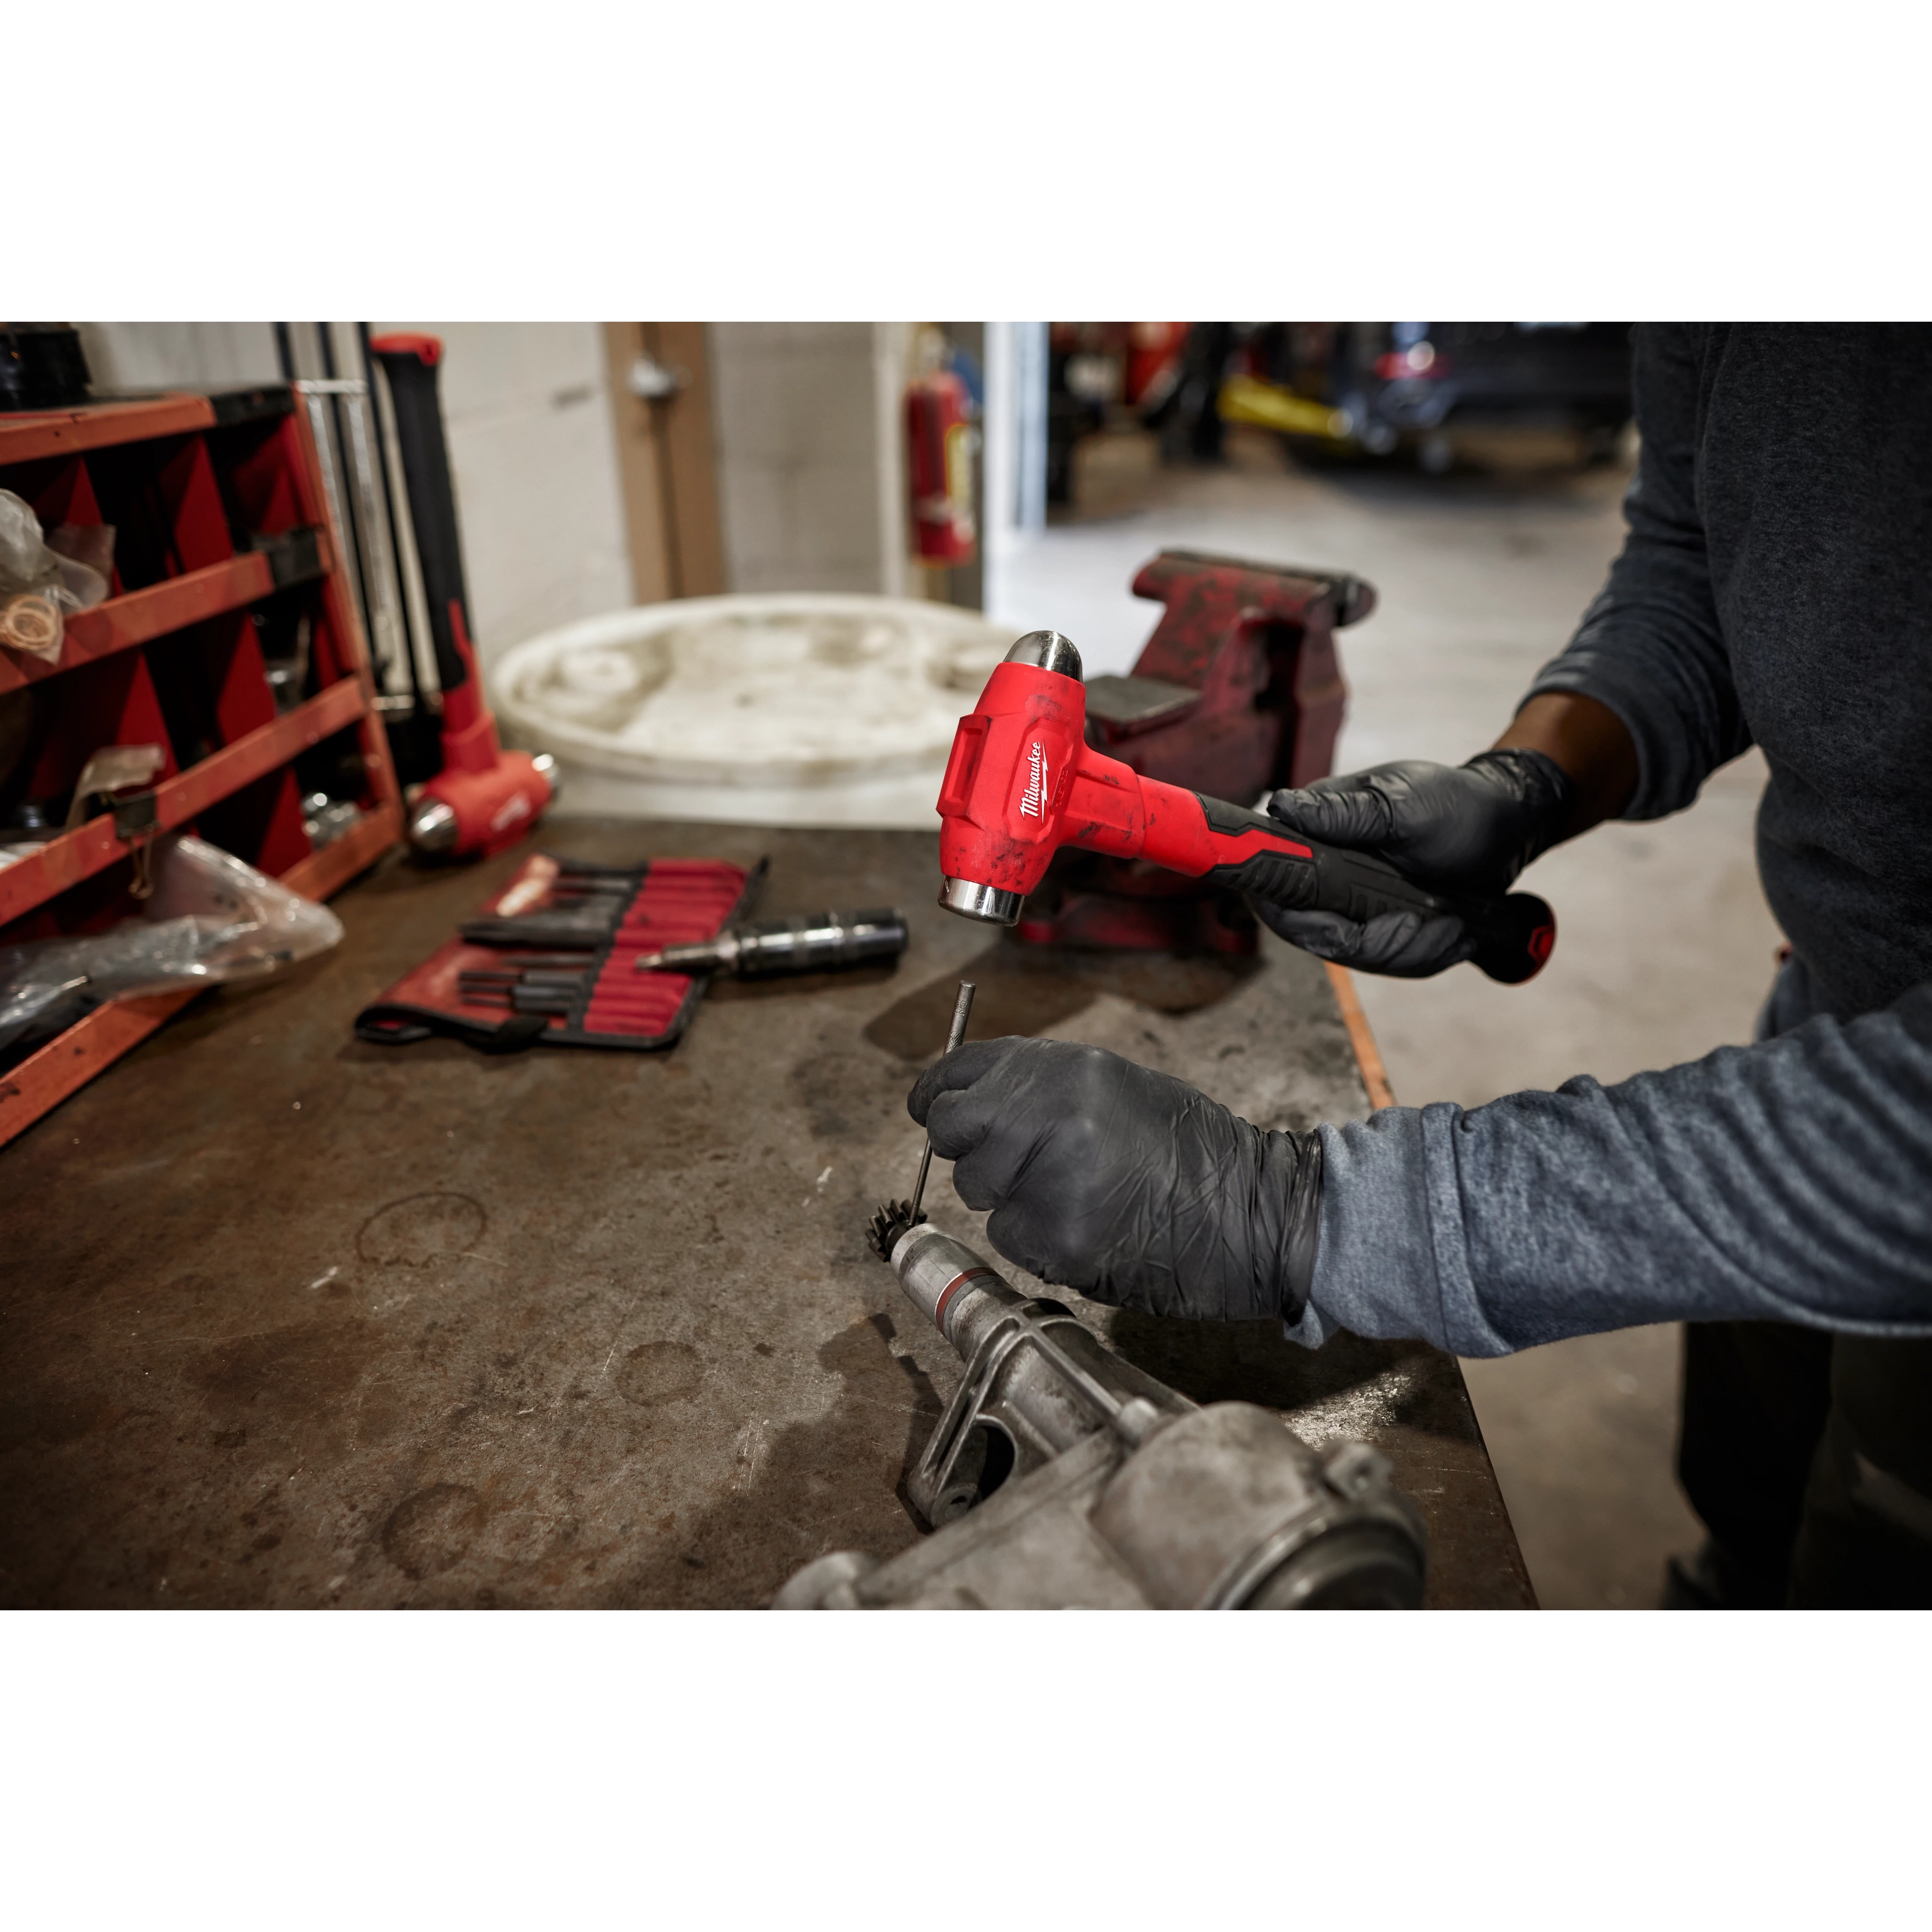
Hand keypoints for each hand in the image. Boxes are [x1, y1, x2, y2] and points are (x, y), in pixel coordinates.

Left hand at [909, 1037, 1321, 1322]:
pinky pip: (1009, 1237)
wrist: (1251, 1211)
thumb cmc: (1191, 1149)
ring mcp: (1045, 1178)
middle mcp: (1045, 1114)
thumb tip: (974, 1099)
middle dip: (969, 1149)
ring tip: (1075, 1193)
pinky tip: (1086, 1226)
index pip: (958, 1074)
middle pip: (952, 1131)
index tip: (931, 1109)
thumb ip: (1040, 1086)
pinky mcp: (1053, 1238)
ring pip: (978, 1189)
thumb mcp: (1114, 1086)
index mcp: (1061, 1068)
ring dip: (1009, 1197)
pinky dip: (1035, 1238)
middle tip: (1010, 1162)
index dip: (938, 1095)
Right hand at [1258, 748, 1573, 975]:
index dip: (1300, 917)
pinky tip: (1453, 936)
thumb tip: (1283, 807)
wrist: (1505, 827)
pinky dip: (1422, 955)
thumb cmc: (1457, 805)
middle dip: (1371, 943)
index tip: (1343, 927)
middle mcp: (1324, 871)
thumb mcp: (1404, 805)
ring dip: (1407, 951)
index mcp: (1317, 833)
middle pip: (1315, 933)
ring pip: (1354, 953)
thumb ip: (1344, 813)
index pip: (1277, 888)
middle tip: (1419, 927)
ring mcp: (1351, 901)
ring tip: (1452, 928)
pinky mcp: (1378, 923)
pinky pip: (1385, 958)